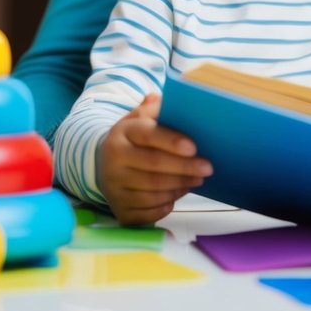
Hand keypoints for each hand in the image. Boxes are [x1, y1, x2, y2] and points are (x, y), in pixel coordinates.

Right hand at [98, 94, 211, 225]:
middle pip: (153, 166)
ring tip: (197, 180)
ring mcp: (113, 187)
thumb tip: (168, 99)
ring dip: (180, 186)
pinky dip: (167, 204)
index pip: (148, 135)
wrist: (103, 163)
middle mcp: (113, 160)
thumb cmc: (132, 139)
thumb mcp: (139, 118)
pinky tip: (177, 194)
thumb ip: (154, 108)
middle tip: (207, 168)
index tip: (194, 147)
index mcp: (121, 133)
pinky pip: (148, 211)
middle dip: (184, 168)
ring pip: (153, 190)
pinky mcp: (119, 209)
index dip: (172, 142)